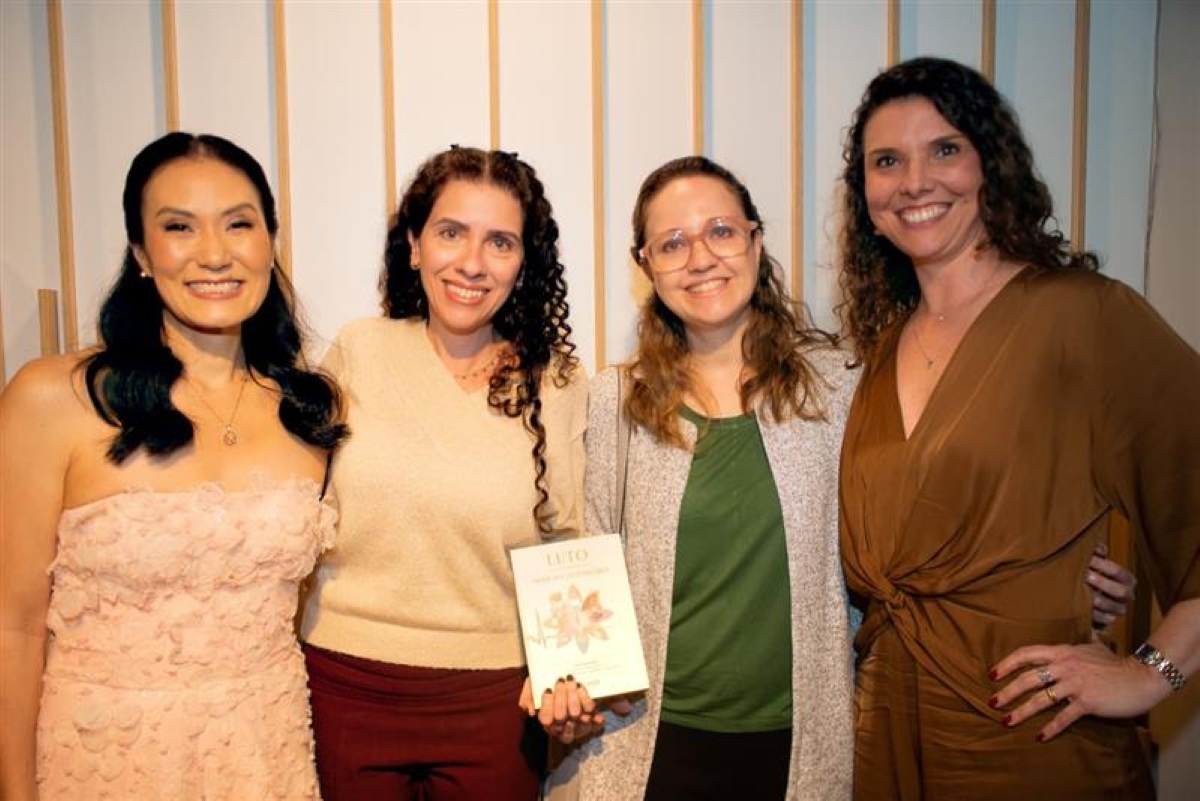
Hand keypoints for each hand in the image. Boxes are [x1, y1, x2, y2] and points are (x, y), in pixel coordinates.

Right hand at [519, 676, 605, 743]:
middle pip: (562, 717)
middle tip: (562, 680)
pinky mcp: (594, 723)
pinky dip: (595, 715)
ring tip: (575, 684)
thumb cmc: (550, 686)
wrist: (570, 683)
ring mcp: (578, 727)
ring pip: (578, 719)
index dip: (546, 704)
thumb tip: (531, 711)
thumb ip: (528, 696)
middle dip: (561, 697)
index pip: (546, 719)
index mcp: (548, 721)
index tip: (548, 689)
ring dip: (576, 700)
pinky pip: (596, 723)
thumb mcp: (533, 686)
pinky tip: (593, 707)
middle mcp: (563, 727)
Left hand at [989, 639, 1172, 741]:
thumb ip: (1079, 643)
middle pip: (1028, 678)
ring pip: (1041, 699)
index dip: (1007, 663)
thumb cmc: (1117, 663)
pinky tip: (1040, 737)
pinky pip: (1063, 717)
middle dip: (1007, 691)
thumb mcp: (1093, 646)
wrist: (1142, 677)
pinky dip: (1051, 728)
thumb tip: (1079, 634)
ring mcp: (1075, 684)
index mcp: (1062, 652)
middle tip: (992, 702)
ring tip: (1006, 721)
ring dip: (1022, 712)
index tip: (992, 674)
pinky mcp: (1087, 702)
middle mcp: (1065, 666)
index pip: (1027, 654)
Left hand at [1088, 543, 1135, 629]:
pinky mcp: (1110, 621)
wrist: (1089, 599)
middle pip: (1121, 591)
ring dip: (1097, 599)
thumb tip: (1098, 547)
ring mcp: (1119, 610)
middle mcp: (1127, 595)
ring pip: (1114, 607)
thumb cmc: (1094, 576)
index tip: (1088, 560)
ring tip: (1081, 592)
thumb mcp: (1097, 564)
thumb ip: (1099, 555)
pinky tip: (1083, 608)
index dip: (1104, 566)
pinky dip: (1095, 615)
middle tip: (1085, 576)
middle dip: (1103, 583)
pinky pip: (1106, 620)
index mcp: (1127, 579)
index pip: (1120, 572)